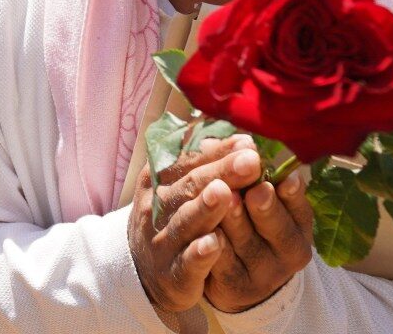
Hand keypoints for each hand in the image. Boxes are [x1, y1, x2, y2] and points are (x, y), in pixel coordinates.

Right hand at [129, 136, 259, 317]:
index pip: (188, 158)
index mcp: (159, 178)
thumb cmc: (169, 218)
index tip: (247, 141)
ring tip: (225, 193)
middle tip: (251, 160)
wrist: (141, 271)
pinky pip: (187, 261)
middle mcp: (157, 206)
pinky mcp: (174, 273)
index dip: (218, 150)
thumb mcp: (173, 184)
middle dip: (221, 171)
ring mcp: (164, 240)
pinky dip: (199, 252)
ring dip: (205, 208)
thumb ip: (196, 157)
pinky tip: (215, 243)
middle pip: (190, 185)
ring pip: (185, 221)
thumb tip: (222, 120)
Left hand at [205, 168, 312, 313]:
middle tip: (256, 189)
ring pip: (247, 246)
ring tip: (227, 200)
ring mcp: (261, 273)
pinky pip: (222, 267)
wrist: (237, 277)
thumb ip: (255, 175)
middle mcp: (286, 252)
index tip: (283, 179)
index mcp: (298, 227)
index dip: (291, 196)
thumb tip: (241, 138)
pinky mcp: (233, 287)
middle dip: (266, 208)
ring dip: (237, 223)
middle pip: (277, 230)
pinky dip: (214, 251)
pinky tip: (206, 236)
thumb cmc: (250, 225)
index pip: (299, 211)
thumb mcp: (263, 203)